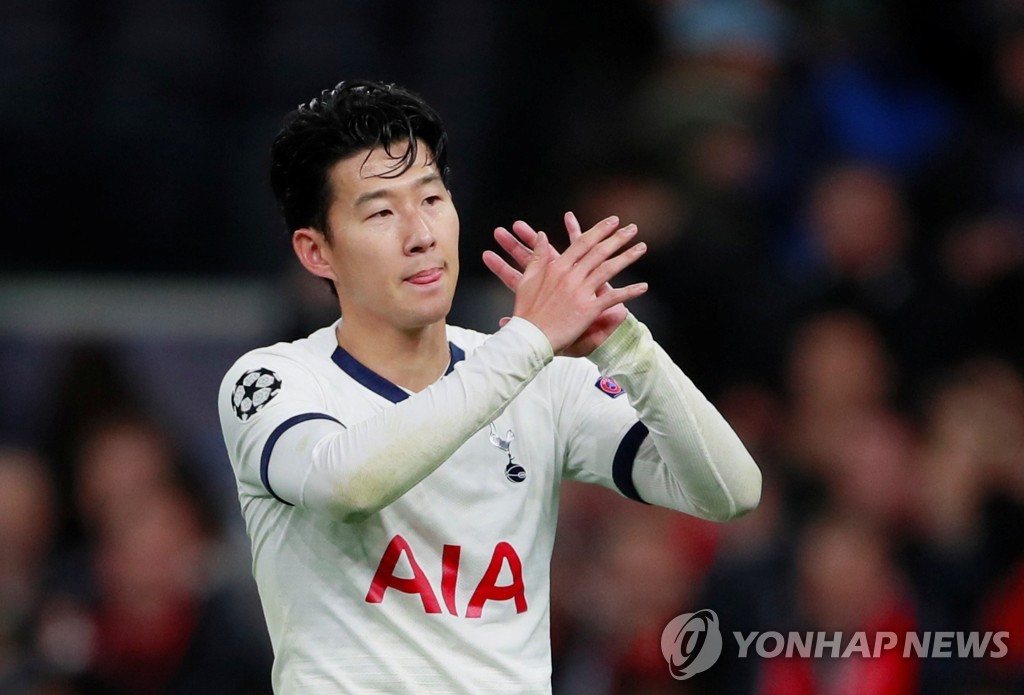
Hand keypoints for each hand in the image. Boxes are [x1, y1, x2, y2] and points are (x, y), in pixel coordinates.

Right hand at [482, 212, 647, 355]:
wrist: (530, 337)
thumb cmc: (527, 312)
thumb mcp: (528, 279)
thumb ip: (538, 257)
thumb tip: (542, 236)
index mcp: (557, 267)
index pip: (582, 242)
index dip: (599, 230)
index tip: (611, 222)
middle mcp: (570, 276)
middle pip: (599, 252)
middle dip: (618, 238)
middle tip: (632, 228)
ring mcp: (580, 292)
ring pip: (609, 269)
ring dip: (627, 257)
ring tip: (641, 247)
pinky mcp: (588, 310)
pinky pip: (613, 298)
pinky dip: (629, 292)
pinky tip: (643, 287)